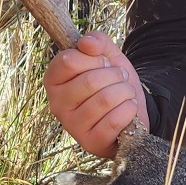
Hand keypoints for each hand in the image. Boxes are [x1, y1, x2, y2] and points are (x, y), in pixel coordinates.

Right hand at [45, 32, 148, 159]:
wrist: (132, 112)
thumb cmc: (113, 83)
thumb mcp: (108, 56)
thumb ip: (97, 42)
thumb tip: (86, 43)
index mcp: (54, 81)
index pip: (68, 61)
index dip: (94, 58)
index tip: (103, 63)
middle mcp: (56, 104)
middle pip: (89, 80)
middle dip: (115, 75)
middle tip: (120, 79)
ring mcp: (72, 126)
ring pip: (105, 100)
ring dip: (125, 92)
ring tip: (126, 94)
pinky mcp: (89, 142)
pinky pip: (114, 120)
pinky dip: (129, 110)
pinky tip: (128, 110)